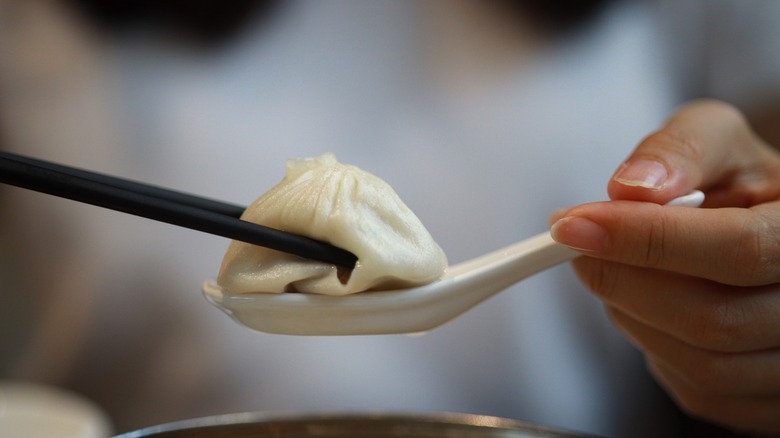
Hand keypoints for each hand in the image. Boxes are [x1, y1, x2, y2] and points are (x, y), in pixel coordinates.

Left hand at [550, 100, 779, 434]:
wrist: (762, 226)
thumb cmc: (738, 184)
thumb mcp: (715, 142)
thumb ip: (679, 152)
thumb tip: (628, 187)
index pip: (740, 249)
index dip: (647, 239)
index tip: (570, 226)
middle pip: (713, 318)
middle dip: (623, 281)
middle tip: (577, 246)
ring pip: (701, 364)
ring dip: (634, 315)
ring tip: (624, 271)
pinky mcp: (769, 401)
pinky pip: (696, 391)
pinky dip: (655, 347)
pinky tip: (653, 308)